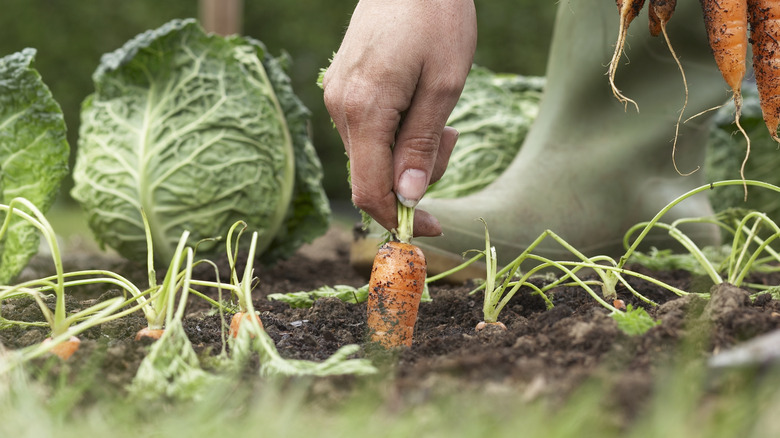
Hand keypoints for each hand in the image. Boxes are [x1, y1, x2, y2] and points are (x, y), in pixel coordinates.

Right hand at [322, 0, 476, 235]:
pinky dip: (397, 132)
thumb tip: (407, 198)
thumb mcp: (443, 86)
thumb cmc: (436, 19)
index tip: (431, 228)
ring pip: (372, 154)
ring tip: (439, 113)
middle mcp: (340, 108)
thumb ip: (421, 145)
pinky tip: (418, 102)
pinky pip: (368, 131)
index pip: (369, 190)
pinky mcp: (343, 88)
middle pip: (373, 174)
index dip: (399, 218)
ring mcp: (337, 97)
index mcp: (363, 110)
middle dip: (416, 173)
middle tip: (451, 136)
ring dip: (409, 150)